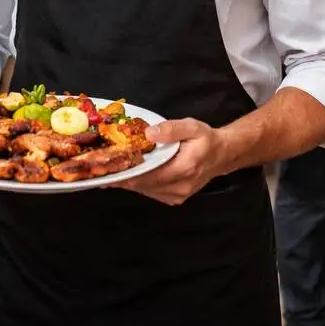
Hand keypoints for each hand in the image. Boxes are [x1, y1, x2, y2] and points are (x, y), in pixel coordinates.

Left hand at [112, 118, 230, 205]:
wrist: (222, 155)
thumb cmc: (206, 140)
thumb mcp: (192, 127)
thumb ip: (171, 129)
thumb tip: (149, 134)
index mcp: (184, 169)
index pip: (148, 175)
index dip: (127, 173)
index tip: (108, 169)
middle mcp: (179, 187)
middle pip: (143, 185)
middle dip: (123, 177)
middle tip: (102, 168)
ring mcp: (177, 195)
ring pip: (145, 190)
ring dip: (128, 181)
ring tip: (110, 170)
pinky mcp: (174, 198)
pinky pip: (151, 192)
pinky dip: (139, 184)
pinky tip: (128, 174)